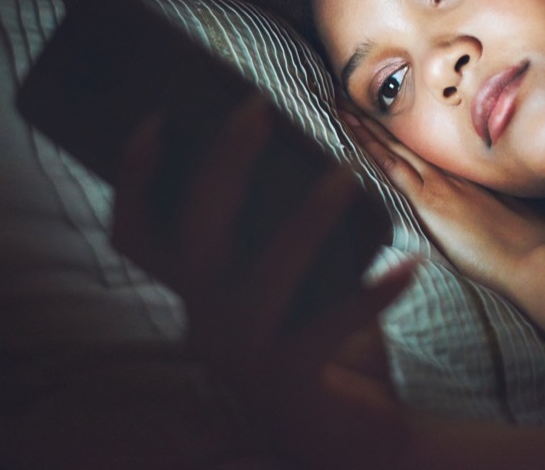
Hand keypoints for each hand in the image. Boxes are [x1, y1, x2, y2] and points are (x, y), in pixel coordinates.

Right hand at [111, 99, 416, 467]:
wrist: (348, 438)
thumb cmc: (317, 339)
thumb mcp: (289, 280)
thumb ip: (276, 228)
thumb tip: (288, 142)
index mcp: (193, 295)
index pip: (135, 236)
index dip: (134, 179)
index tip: (156, 119)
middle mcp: (203, 325)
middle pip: (196, 238)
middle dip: (223, 165)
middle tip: (258, 108)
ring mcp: (241, 356)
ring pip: (265, 274)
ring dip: (308, 217)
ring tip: (347, 173)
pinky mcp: (289, 381)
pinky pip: (334, 325)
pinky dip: (374, 292)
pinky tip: (409, 263)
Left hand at [339, 109, 544, 294]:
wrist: (534, 256)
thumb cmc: (524, 243)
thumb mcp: (500, 213)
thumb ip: (480, 203)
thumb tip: (470, 208)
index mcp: (461, 175)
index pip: (420, 146)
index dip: (395, 128)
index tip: (375, 109)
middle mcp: (447, 172)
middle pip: (402, 139)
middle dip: (374, 117)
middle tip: (346, 92)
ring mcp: (438, 184)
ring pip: (392, 147)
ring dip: (364, 127)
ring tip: (339, 105)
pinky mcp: (431, 202)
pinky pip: (392, 170)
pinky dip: (369, 151)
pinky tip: (350, 136)